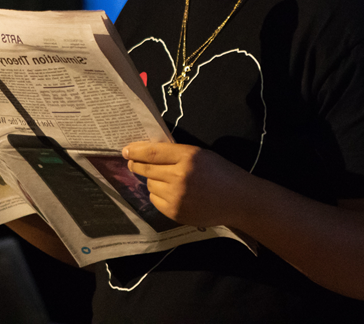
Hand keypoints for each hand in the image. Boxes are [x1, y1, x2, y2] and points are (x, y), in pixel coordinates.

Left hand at [123, 142, 249, 227]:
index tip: (126, 150)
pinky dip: (158, 195)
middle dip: (137, 165)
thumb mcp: (200, 154)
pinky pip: (155, 201)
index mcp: (187, 157)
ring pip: (149, 185)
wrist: (238, 200)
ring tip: (164, 179)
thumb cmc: (221, 172)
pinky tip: (170, 192)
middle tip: (132, 162)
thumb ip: (176, 153)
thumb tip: (147, 153)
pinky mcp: (175, 213)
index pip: (153, 152)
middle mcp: (179, 177)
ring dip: (152, 180)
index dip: (136, 151)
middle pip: (146, 169)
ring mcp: (176, 197)